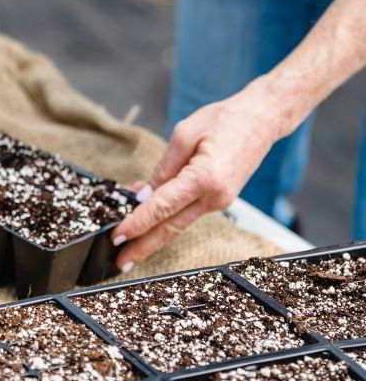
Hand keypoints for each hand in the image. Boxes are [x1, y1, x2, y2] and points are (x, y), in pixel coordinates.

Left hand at [112, 81, 281, 271]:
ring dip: (152, 236)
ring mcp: (220, 201)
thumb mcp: (185, 134)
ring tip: (128, 247)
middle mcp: (215, 197)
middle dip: (143, 247)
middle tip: (120, 261)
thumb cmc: (225, 119)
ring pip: (178, 224)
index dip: (137, 223)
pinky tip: (147, 220)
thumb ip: (163, 168)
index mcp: (205, 178)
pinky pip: (187, 212)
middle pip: (171, 228)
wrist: (262, 119)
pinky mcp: (220, 199)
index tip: (118, 236)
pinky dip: (166, 218)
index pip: (162, 207)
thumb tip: (144, 195)